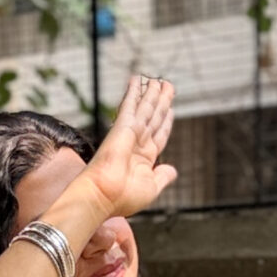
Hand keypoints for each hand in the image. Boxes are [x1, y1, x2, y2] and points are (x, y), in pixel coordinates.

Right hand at [79, 73, 175, 218]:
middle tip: (169, 85)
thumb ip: (163, 177)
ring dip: (153, 93)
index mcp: (144, 159)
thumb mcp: (152, 188)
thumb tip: (172, 170)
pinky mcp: (122, 127)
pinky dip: (134, 91)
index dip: (165, 121)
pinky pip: (131, 105)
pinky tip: (138, 79)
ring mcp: (129, 134)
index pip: (158, 135)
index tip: (170, 109)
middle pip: (153, 117)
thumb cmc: (124, 197)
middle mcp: (137, 143)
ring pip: (145, 108)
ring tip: (161, 80)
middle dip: (162, 102)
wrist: (104, 196)